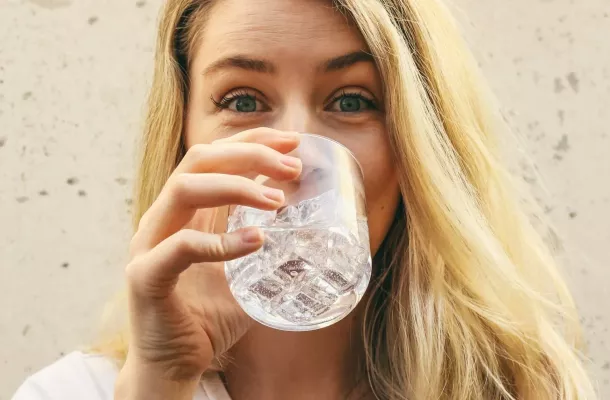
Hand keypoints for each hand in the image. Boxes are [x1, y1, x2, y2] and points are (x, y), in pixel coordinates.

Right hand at [115, 128, 301, 398]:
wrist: (174, 364)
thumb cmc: (208, 315)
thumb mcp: (244, 272)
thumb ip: (262, 244)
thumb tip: (309, 228)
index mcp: (183, 211)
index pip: (213, 157)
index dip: (251, 140)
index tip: (292, 142)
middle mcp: (163, 218)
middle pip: (199, 160)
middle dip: (249, 154)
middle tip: (292, 167)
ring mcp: (149, 244)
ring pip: (185, 189)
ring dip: (237, 187)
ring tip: (278, 201)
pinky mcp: (146, 276)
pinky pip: (181, 247)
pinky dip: (220, 241)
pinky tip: (255, 241)